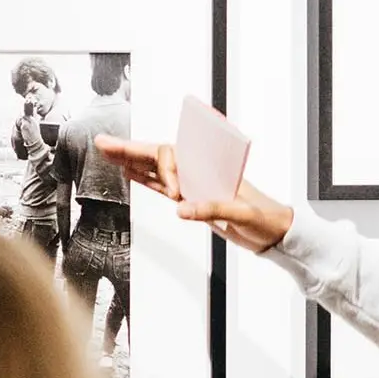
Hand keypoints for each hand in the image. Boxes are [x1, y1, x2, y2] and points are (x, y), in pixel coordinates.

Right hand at [92, 135, 294, 253]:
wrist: (275, 233)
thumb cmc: (266, 219)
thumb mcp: (244, 214)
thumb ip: (214, 209)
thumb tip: (182, 209)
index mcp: (212, 167)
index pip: (176, 154)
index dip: (166, 169)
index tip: (175, 195)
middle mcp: (199, 171)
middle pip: (159, 154)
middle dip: (130, 149)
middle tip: (103, 143)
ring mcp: (194, 184)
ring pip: (156, 168)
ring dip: (131, 160)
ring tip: (107, 151)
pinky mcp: (192, 199)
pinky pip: (162, 185)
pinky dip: (145, 178)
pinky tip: (128, 171)